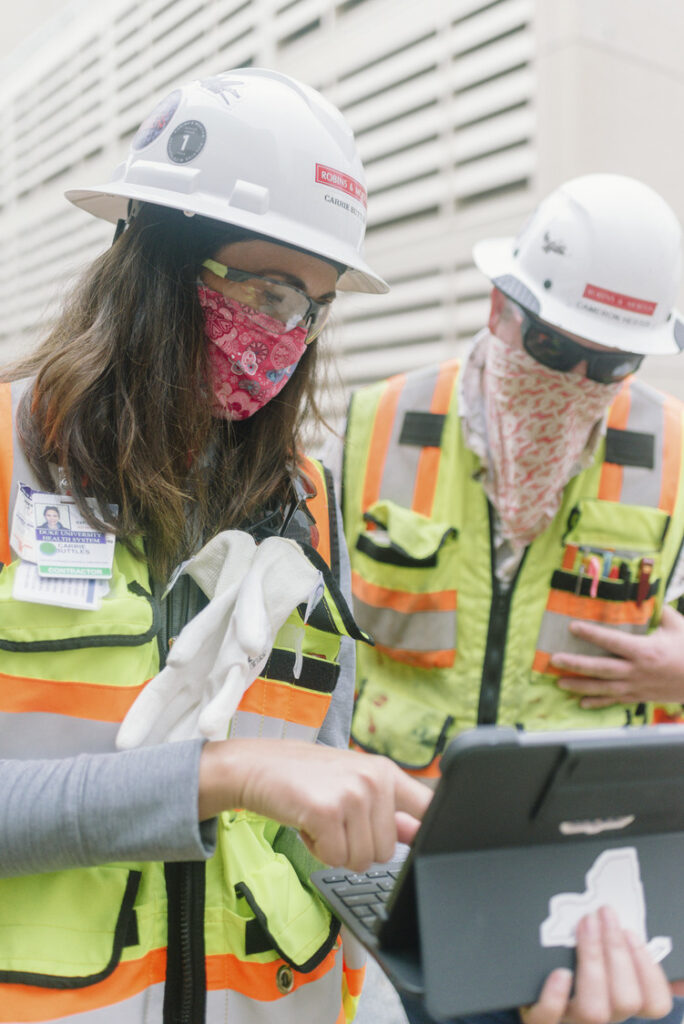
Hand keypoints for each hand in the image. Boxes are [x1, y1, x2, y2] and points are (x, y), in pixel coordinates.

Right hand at [198, 739, 431, 870]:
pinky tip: (307, 823)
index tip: (437, 847)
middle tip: (334, 819)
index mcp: (385, 772)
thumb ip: (387, 811)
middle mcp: (374, 780)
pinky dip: (317, 851)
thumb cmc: (305, 777)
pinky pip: (335, 859)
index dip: (429, 836)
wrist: (256, 767)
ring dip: (335, 850)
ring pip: (361, 860)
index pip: (428, 808)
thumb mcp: (352, 784)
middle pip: (387, 852)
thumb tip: (418, 835)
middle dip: (357, 847)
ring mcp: (352, 794)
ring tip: (320, 819)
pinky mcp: (327, 812)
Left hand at [520, 907, 671, 1023]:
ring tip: (584, 926)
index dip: (648, 969)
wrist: (529, 991)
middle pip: (626, 1001)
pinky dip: (555, 996)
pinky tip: (558, 971)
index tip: (631, 932)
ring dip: (592, 962)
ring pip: (594, 1010)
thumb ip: (623, 949)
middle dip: (617, 952)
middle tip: (604, 914)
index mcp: (622, 1001)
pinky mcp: (540, 1020)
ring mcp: (572, 1021)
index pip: (654, 1003)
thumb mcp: (602, 958)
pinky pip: (548, 1018)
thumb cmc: (573, 966)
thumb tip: (647, 934)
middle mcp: (603, 1015)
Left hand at [550, 606, 683, 707]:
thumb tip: (645, 592)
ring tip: (559, 682)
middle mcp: (636, 671)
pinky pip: (614, 701)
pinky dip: (597, 703)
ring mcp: (636, 687)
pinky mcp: (639, 697)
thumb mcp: (677, 626)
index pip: (611, 641)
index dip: (590, 633)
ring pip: (602, 688)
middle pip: (599, 668)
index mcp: (644, 651)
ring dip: (579, 685)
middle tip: (554, 659)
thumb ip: (658, 610)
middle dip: (575, 663)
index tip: (571, 626)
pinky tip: (581, 703)